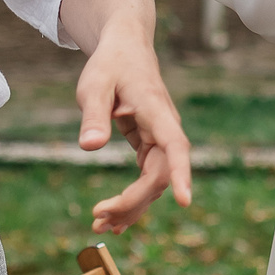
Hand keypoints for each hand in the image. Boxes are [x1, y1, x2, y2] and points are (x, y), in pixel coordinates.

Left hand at [77, 30, 194, 233]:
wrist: (125, 49)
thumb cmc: (111, 64)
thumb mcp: (95, 84)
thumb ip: (93, 115)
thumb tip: (90, 147)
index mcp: (156, 112)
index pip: (175, 147)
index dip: (181, 174)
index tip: (185, 201)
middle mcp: (165, 130)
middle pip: (160, 176)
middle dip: (134, 202)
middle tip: (99, 219)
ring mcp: (160, 140)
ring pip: (155, 183)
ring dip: (132, 206)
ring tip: (101, 225)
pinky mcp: (151, 146)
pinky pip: (147, 178)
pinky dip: (132, 199)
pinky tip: (114, 217)